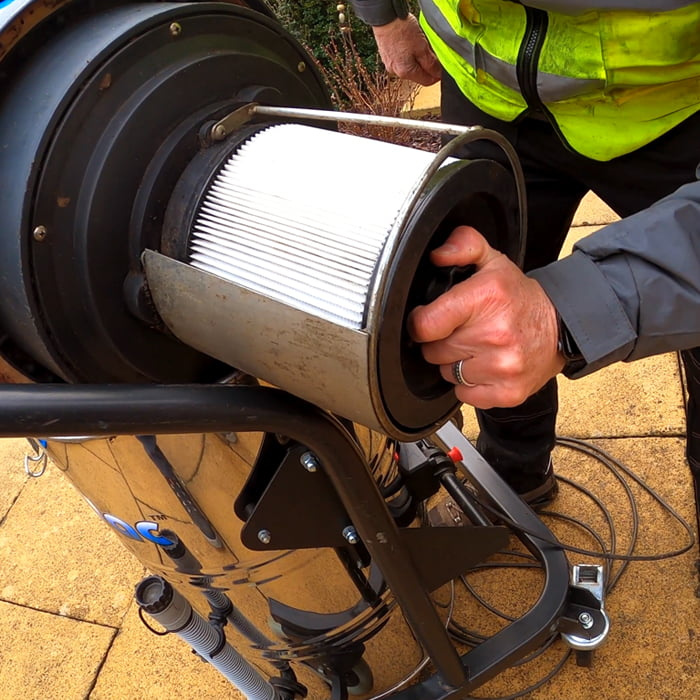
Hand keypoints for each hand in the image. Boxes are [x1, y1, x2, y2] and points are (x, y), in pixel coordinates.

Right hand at [372, 15, 440, 85]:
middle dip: (426, 67)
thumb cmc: (401, 30)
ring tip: (419, 45)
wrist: (385, 17)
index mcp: (406, 72)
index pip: (426, 81)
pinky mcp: (386, 56)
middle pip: (417, 74)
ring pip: (409, 66)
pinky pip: (401, 59)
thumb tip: (438, 73)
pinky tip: (409, 43)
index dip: (436, 76)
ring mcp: (390, 64)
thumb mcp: (422, 47)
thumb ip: (431, 64)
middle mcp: (396, 71)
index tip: (442, 69)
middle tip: (432, 53)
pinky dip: (408, 54)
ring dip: (417, 59)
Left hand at [407, 226, 564, 408]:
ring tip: (476, 348)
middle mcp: (494, 334)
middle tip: (462, 331)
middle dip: (441, 341)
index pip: (424, 325)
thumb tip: (438, 254)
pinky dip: (469, 384)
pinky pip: (464, 394)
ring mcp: (503, 366)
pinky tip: (485, 366)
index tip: (429, 320)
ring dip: (455, 363)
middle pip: (433, 351)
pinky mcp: (508, 392)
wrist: (563, 327)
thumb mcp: (492, 261)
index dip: (420, 323)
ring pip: (447, 373)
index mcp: (485, 298)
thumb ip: (463, 246)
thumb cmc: (520, 298)